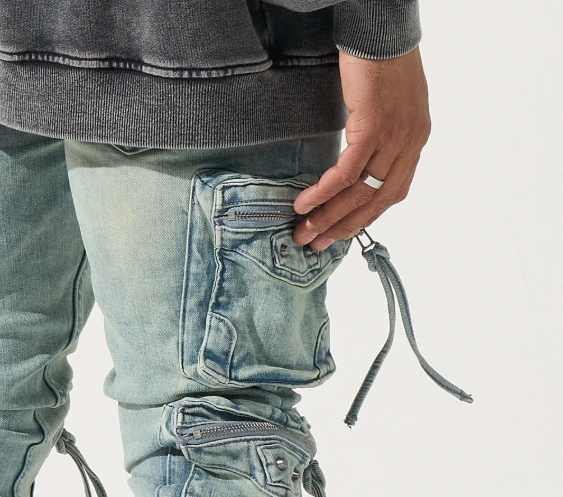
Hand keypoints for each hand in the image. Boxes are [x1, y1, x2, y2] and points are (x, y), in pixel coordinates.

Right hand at [292, 47, 430, 250]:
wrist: (381, 30)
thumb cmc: (382, 60)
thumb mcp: (391, 105)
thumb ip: (383, 136)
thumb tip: (362, 162)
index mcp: (415, 140)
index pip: (393, 193)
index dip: (366, 217)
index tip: (342, 232)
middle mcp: (409, 143)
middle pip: (376, 200)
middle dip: (344, 227)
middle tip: (317, 243)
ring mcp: (394, 137)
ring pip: (359, 192)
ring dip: (329, 216)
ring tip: (305, 230)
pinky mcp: (373, 127)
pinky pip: (346, 172)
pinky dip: (324, 192)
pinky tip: (306, 203)